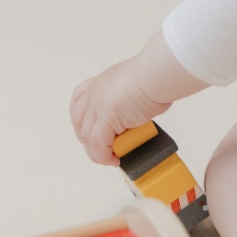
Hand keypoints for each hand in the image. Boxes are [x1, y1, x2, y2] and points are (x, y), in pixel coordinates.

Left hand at [68, 31, 209, 165]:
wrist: (157, 75)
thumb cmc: (156, 77)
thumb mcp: (135, 85)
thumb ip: (130, 99)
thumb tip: (138, 113)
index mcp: (101, 83)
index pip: (79, 101)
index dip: (81, 119)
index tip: (91, 130)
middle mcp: (94, 93)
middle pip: (78, 122)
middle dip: (87, 139)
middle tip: (102, 148)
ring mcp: (97, 106)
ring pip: (87, 137)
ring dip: (96, 152)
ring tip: (110, 158)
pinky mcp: (105, 119)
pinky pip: (98, 145)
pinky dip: (104, 156)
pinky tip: (114, 160)